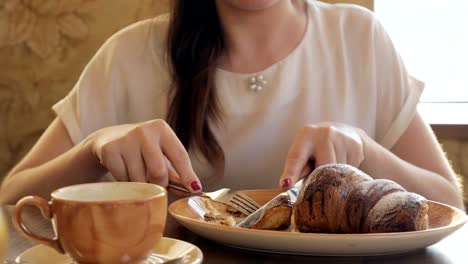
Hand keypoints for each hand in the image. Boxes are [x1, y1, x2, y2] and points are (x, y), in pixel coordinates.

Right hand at [87, 119, 201, 192]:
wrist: (108, 138)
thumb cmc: (143, 150)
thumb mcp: (160, 153)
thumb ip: (176, 172)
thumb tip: (193, 190)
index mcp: (162, 129)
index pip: (180, 155)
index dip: (188, 174)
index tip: (195, 189)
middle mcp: (144, 131)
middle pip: (159, 172)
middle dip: (160, 184)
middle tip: (157, 185)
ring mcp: (126, 140)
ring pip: (140, 179)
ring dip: (142, 186)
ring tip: (138, 176)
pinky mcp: (110, 150)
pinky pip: (123, 180)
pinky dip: (126, 183)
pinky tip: (124, 172)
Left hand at [279, 122, 365, 188]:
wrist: (342, 133)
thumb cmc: (314, 149)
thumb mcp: (303, 154)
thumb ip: (296, 169)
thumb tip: (286, 186)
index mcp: (305, 135)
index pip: (296, 158)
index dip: (291, 174)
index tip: (285, 185)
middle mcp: (324, 134)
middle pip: (322, 169)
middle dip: (321, 177)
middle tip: (321, 176)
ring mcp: (341, 138)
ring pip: (337, 171)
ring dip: (335, 175)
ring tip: (332, 166)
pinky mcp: (356, 145)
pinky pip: (350, 170)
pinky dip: (346, 172)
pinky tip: (343, 162)